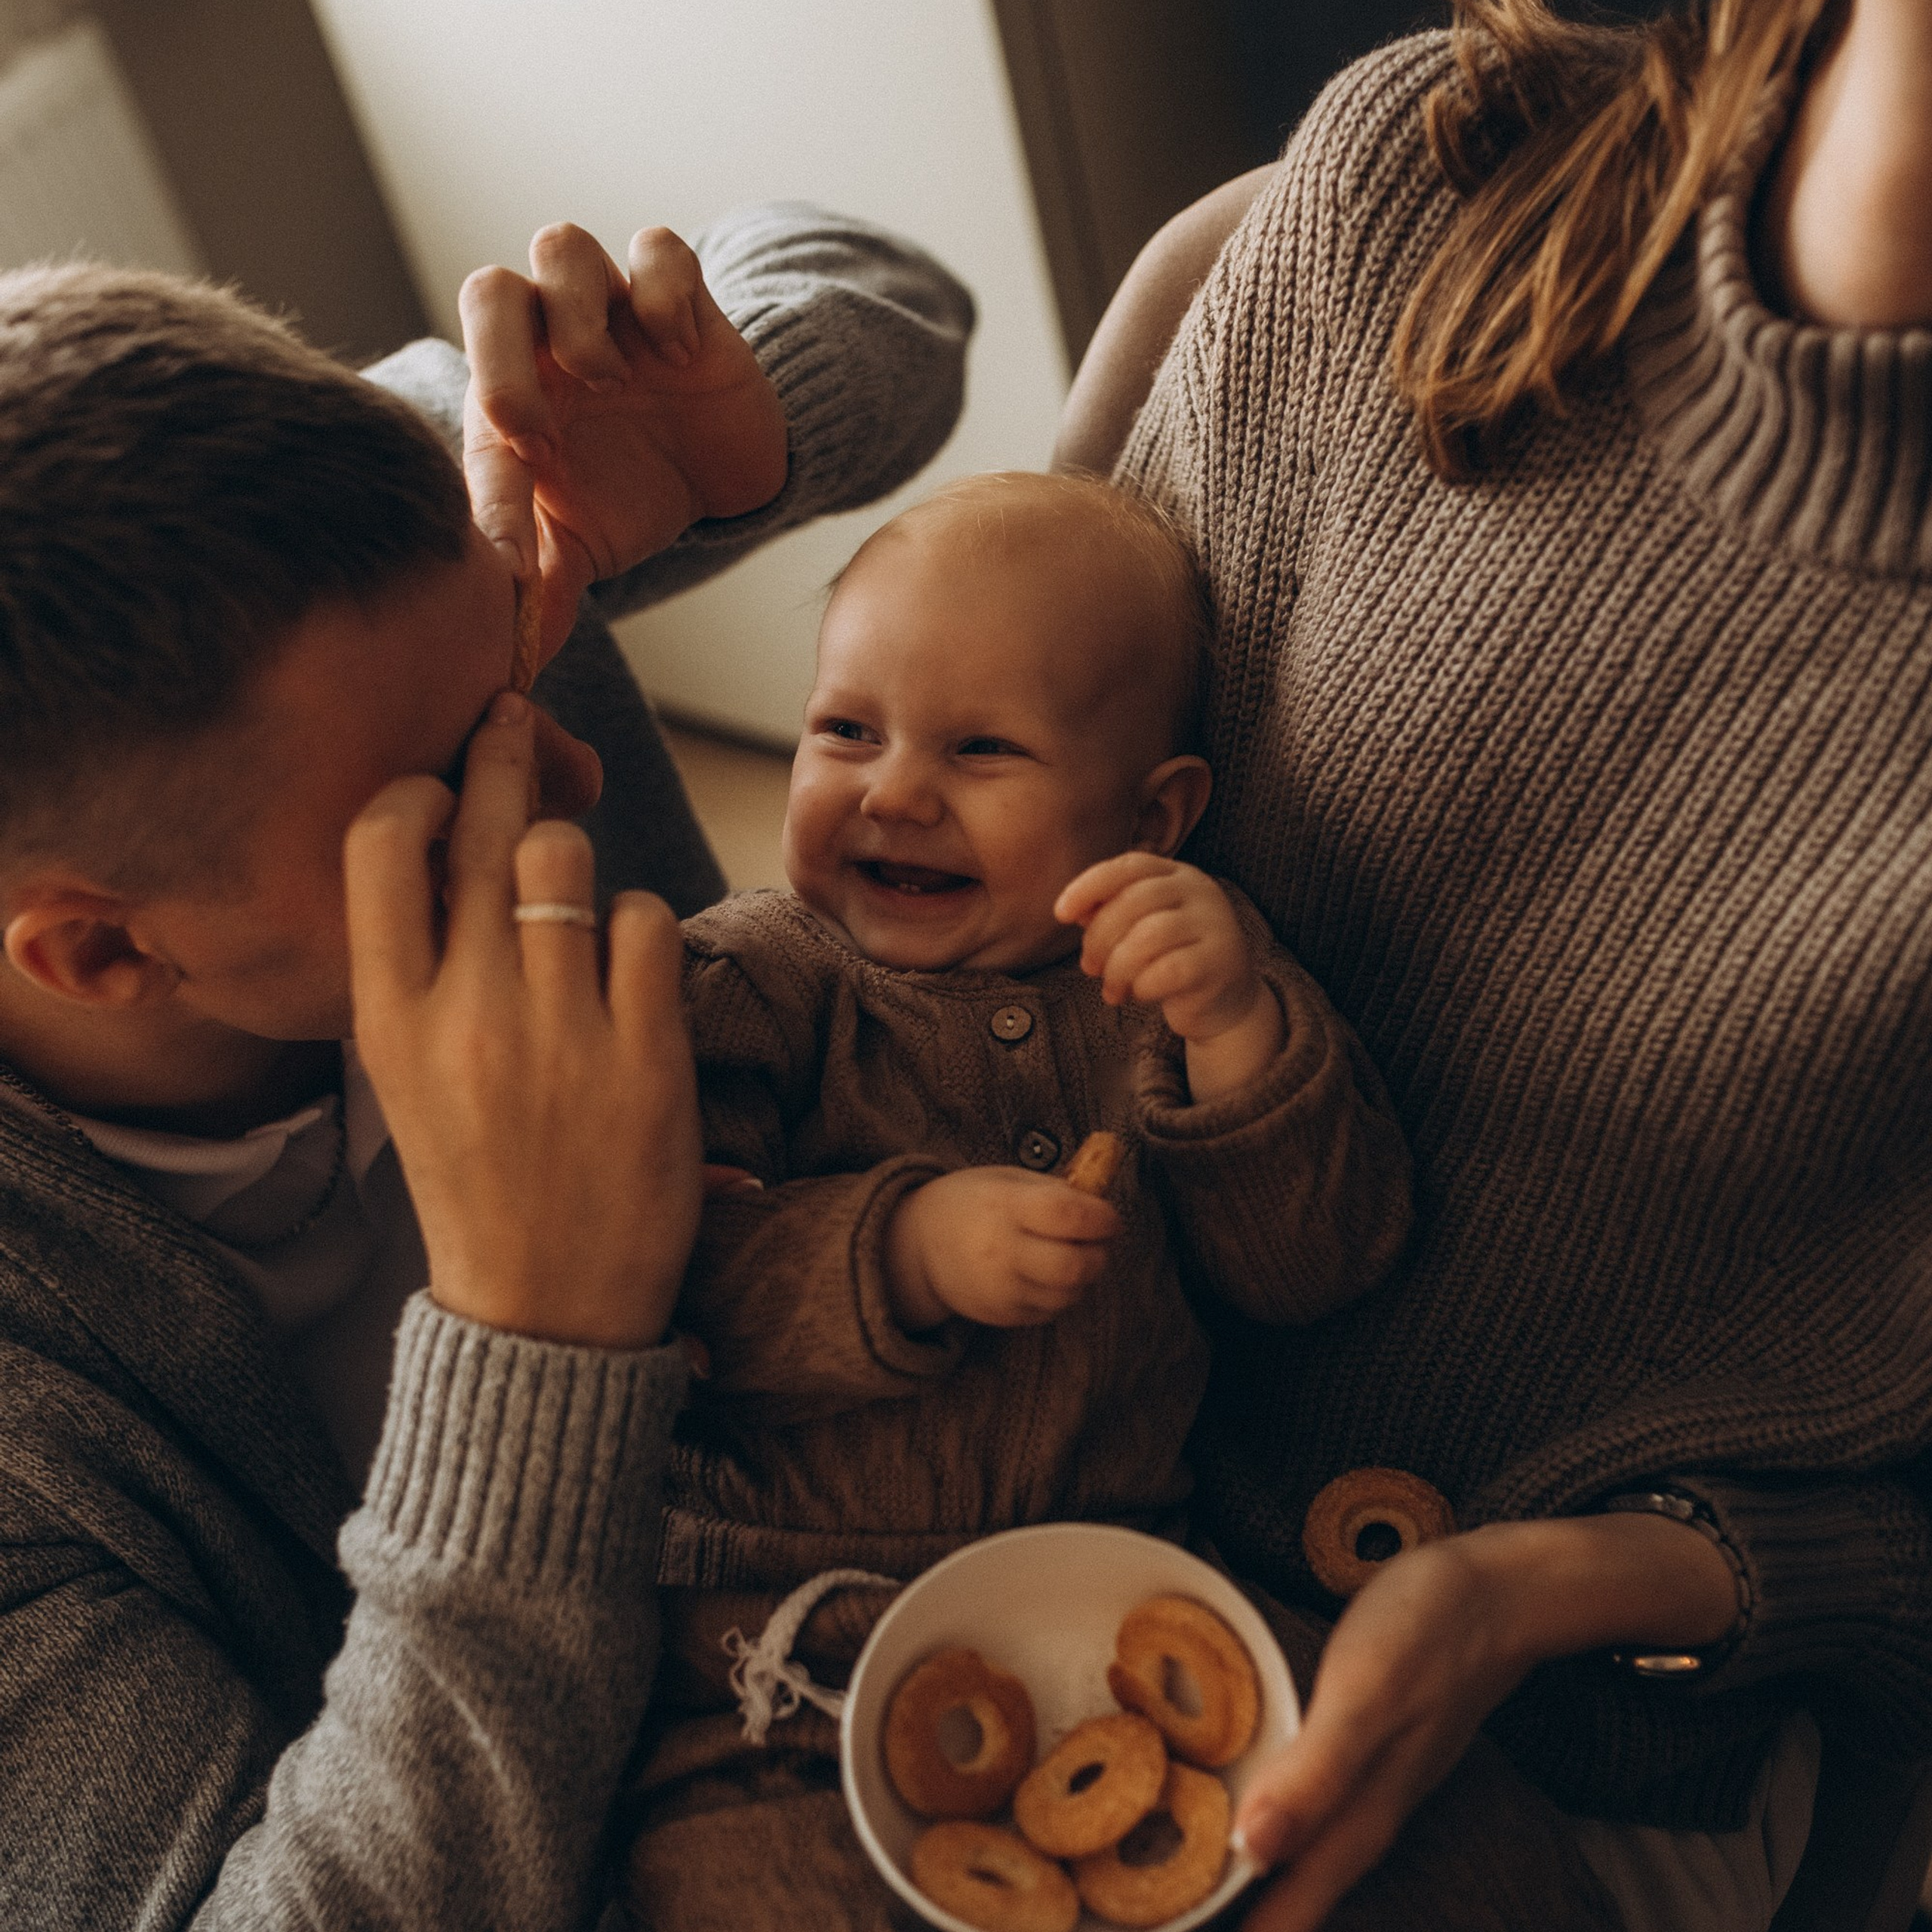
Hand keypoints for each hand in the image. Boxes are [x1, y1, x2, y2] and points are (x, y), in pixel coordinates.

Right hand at [345, 690, 701, 1349]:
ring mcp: (559, 1031)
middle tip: (511, 722)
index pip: (377, 847)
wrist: (547, 1305)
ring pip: (569, 857)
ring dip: (574, 859)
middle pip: (485, 829)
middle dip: (500, 756)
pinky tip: (628, 968)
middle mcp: (466, 1012)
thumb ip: (420, 967)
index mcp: (386, 1019)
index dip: (414, 794)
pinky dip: (640, 930)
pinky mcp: (646, 1054)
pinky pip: (649, 922)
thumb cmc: (478, 1178)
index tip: (439, 784)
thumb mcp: (408, 1074)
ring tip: (572, 905)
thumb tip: (450, 848)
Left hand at [460, 222, 788, 665]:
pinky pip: (659, 249)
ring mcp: (614, 315)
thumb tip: (500, 665)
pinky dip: (666, 293)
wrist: (725, 483)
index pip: (472, 387)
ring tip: (617, 383)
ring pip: (562, 248)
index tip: (524, 501)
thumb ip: (537, 593)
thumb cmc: (632, 504)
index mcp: (512, 396)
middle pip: (490, 290)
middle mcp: (550, 344)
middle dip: (508, 356)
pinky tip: (683, 354)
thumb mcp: (579, 554)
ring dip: (580, 316)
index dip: (488, 440)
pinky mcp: (683, 300)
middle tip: (546, 426)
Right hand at [884, 1167, 1119, 1330]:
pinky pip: (1052, 1309)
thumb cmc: (973, 1203)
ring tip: (1073, 1253)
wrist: (919, 1245)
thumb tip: (1104, 1199)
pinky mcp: (1003, 1315)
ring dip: (1085, 1275)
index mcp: (1004, 1208)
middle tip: (1100, 1240)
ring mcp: (1001, 1289)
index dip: (1101, 1217)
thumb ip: (1055, 1190)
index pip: (1067, 1215)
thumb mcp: (1007, 1181)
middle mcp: (1001, 1252)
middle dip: (1100, 1253)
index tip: (1109, 1216)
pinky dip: (1062, 1292)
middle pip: (1075, 1265)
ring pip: (1069, 1293)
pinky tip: (1048, 1272)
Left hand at [1056, 854, 1283, 1102]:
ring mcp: (1215, 925)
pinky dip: (1141, 986)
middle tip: (1089, 967)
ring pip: (1149, 936)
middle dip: (1100, 937)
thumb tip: (1073, 910)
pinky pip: (1168, 971)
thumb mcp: (1139, 930)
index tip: (1060, 914)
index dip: (1089, 885)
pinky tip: (1138, 995)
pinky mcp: (1220, 962)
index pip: (1129, 866)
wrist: (1224, 1002)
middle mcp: (1202, 891)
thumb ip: (1110, 914)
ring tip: (1112, 989)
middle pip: (1135, 900)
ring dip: (1117, 967)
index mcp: (1179, 875)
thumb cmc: (1170, 960)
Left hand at [1234, 1514, 1741, 1929]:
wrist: (1502, 1590)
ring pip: (1305, 1854)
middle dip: (1241, 1919)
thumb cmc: (1428, 1632)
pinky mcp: (1368, 1746)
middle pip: (1296, 1893)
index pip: (1291, 1907)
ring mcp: (1371, 1781)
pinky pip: (1312, 1807)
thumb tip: (1252, 1850)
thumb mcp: (1367, 1696)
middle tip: (1170, 1923)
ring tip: (1199, 1892)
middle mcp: (1365, 1811)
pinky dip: (1274, 1824)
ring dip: (1258, 1882)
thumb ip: (1316, 1775)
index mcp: (1360, 1814)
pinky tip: (1249, 1811)